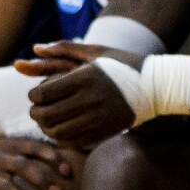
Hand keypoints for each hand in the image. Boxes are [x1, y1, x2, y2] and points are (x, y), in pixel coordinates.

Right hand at [0, 138, 81, 189]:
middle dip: (41, 180)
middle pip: (22, 166)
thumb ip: (37, 153)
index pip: (35, 147)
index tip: (67, 172)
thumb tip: (75, 158)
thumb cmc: (4, 158)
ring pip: (6, 187)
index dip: (52, 158)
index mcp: (12, 145)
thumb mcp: (16, 149)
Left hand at [19, 42, 142, 147]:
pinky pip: (74, 142)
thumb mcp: (97, 52)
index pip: (44, 94)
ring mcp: (98, 118)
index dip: (33, 97)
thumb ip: (64, 48)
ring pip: (58, 132)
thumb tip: (34, 48)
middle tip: (36, 110)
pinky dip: (61, 139)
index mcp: (86, 77)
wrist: (156, 87)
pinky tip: (62, 130)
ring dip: (46, 128)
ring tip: (47, 121)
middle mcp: (90, 99)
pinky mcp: (105, 132)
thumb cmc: (123, 64)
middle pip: (47, 115)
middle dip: (36, 114)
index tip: (36, 95)